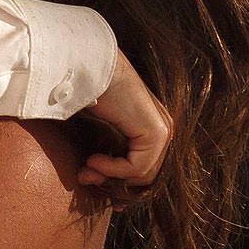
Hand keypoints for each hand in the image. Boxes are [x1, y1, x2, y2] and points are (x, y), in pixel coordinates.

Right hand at [78, 50, 170, 193]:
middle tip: (86, 178)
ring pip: (143, 174)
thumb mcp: (97, 124)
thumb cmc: (86, 88)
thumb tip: (89, 176)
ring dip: (110, 177)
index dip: (119, 180)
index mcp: (150, 124)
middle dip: (114, 183)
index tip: (91, 180)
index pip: (145, 166)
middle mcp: (161, 128)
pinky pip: (137, 166)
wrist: (88, 66)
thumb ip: (103, 147)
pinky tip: (92, 159)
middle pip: (146, 174)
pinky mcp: (157, 133)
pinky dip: (114, 169)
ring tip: (86, 169)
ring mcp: (162, 130)